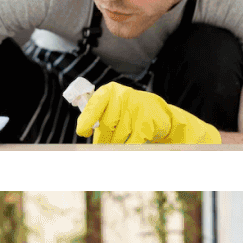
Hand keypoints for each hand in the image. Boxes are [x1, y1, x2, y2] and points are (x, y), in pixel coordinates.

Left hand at [76, 82, 220, 144]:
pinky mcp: (147, 123)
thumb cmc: (127, 113)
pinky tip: (127, 150)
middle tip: (103, 147)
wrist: (159, 114)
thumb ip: (95, 118)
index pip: (94, 105)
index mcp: (109, 91)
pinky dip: (127, 150)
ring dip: (116, 146)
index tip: (83, 132)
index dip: (86, 120)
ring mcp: (136, 109)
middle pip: (106, 126)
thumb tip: (82, 132)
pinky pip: (131, 143)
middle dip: (103, 140)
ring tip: (122, 141)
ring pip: (117, 137)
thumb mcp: (110, 110)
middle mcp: (122, 97)